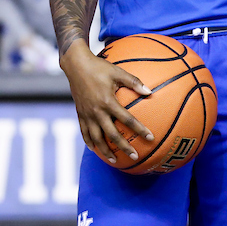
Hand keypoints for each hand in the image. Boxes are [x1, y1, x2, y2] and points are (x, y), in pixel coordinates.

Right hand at [60, 45, 152, 164]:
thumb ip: (134, 82)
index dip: (140, 129)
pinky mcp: (80, 114)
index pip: (127, 119)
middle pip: (112, 134)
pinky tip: (94, 149)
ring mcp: (87, 114)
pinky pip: (84, 132)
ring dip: (105, 151)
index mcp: (108, 101)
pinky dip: (89, 142)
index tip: (150, 138)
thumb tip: (150, 92)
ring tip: (114, 160)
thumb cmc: (99, 67)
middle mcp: (97, 111)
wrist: (76, 65)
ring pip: (96, 138)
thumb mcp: (118, 72)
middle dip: (124, 147)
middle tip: (135, 156)